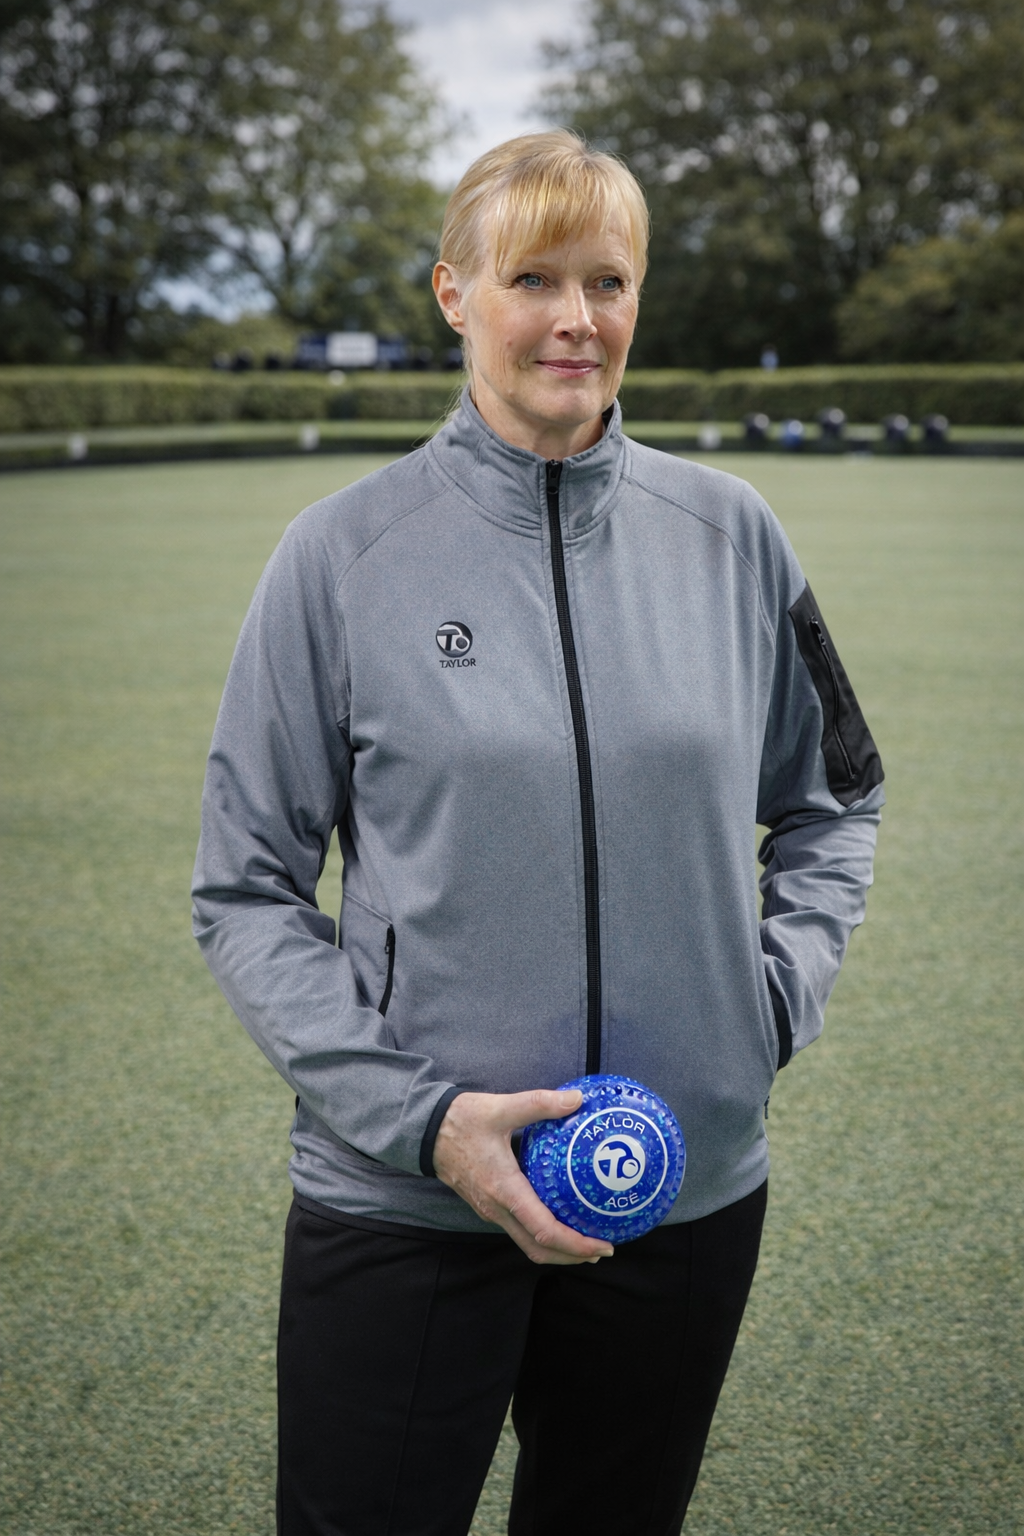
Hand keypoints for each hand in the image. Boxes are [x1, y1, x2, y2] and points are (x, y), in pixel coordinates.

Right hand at [432, 1088, 614, 1264]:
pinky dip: (543, 1236)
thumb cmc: (461, 1120)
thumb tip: (576, 1099)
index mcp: (505, 1190)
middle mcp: (497, 1209)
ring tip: (585, 1241)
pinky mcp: (488, 1206)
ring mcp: (491, 1210)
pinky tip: (558, 1219)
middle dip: (572, 1255)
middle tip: (603, 1249)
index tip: (601, 1245)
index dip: (575, 1244)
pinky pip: (519, 1231)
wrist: (425, 1131)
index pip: (544, 1231)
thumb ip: (540, 1103)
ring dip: (558, 1250)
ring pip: (527, 1244)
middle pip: (538, 1249)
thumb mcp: (502, 1107)